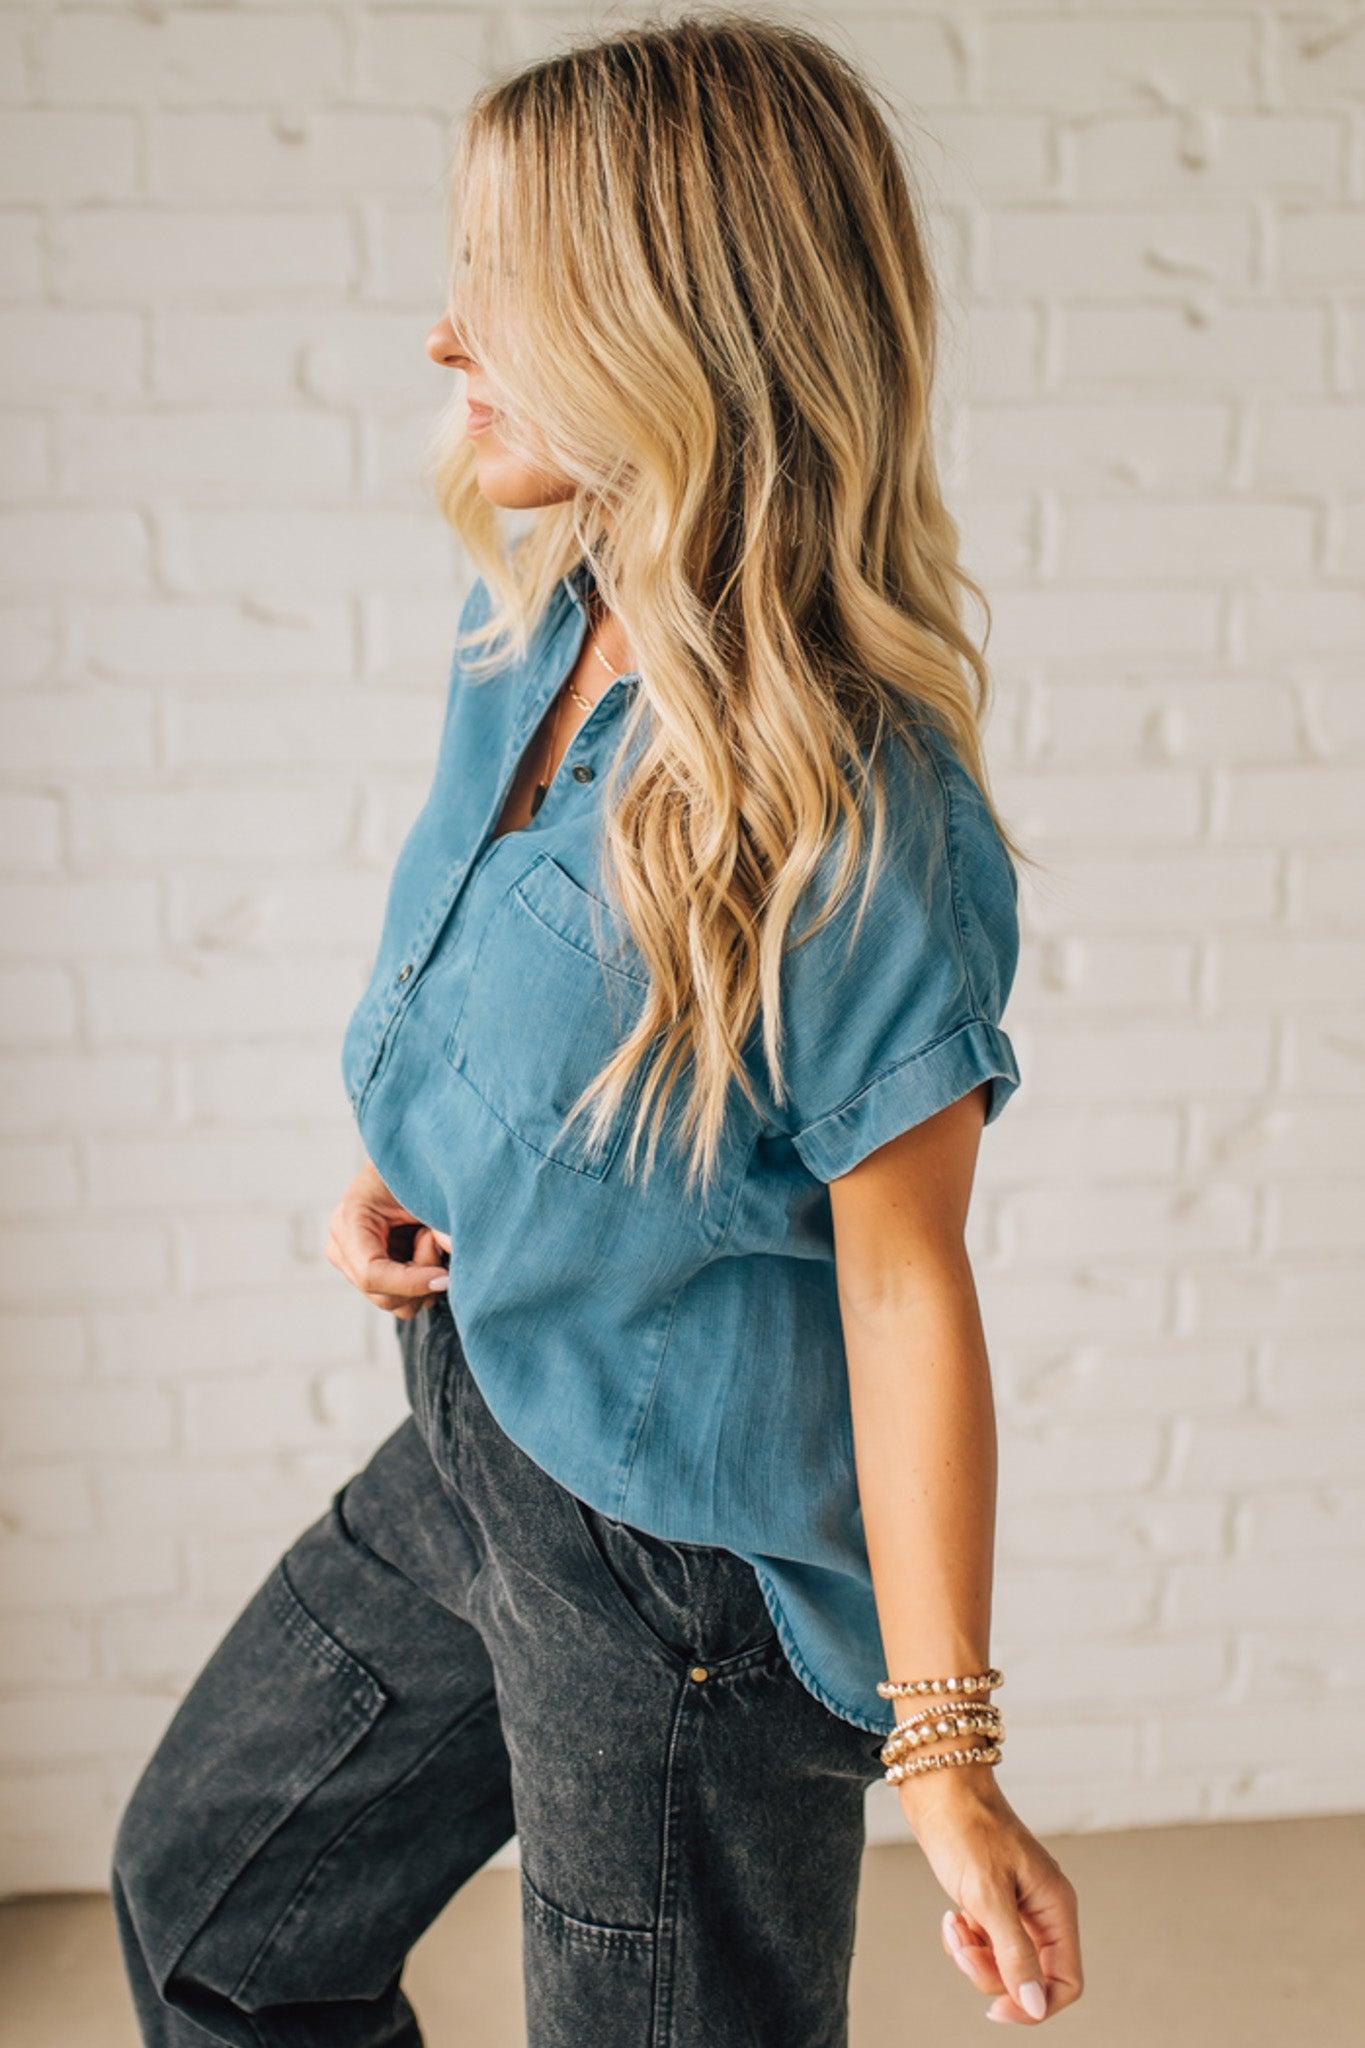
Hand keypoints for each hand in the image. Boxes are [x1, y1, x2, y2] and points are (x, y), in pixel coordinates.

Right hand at [325, 1158, 452, 1319]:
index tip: (446, 1276)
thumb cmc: (416, 1169)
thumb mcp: (428, 1192)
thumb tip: (455, 1256)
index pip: (371, 1273)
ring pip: (395, 1303)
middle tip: (435, 1236)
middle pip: (384, 1295)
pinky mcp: (369, 1274)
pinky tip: (425, 1249)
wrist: (410, 1163)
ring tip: (428, 1237)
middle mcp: (342, 1246)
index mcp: (349, 1218)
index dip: (411, 1283)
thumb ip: (442, 1223)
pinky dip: (422, 1282)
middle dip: (421, 1275)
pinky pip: (401, 1299)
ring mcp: (352, 1264)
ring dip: (423, 1279)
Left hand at [898, 1764, 1082, 2024]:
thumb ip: (1014, 1954)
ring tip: (952, 1923)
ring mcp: (1016, 1907)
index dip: (1035, 2004)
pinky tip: (950, 1916)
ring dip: (972, 1955)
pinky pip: (984, 1945)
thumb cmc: (967, 1829)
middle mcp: (1042, 1910)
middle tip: (962, 1945)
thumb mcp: (988, 1897)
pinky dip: (965, 1941)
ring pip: (1002, 1963)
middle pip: (1029, 1977)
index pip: (1065, 1980)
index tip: (996, 2010)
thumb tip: (1035, 2007)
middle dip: (991, 1973)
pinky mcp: (991, 1902)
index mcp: (1056, 1906)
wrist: (938, 1787)